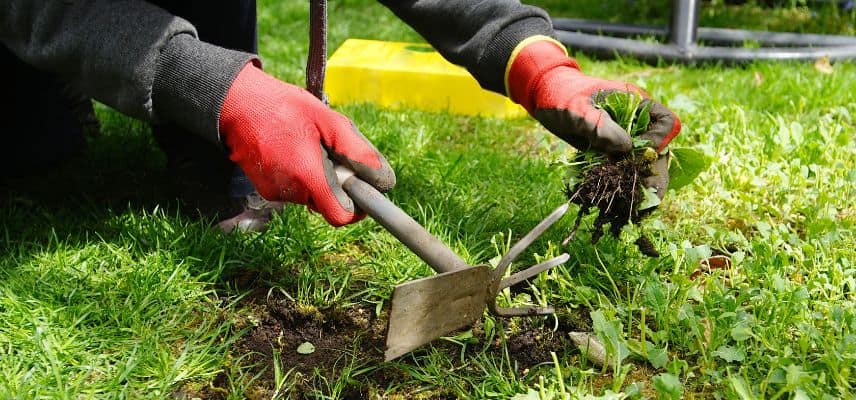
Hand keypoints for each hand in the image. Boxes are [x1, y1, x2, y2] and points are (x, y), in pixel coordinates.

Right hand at [218, 63, 395, 225]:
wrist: (236, 104)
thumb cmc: (283, 107)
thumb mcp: (328, 120)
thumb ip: (357, 151)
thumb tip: (382, 179)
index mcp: (307, 176)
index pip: (340, 216)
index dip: (356, 208)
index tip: (361, 189)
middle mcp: (290, 191)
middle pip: (328, 203)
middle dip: (336, 182)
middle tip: (329, 150)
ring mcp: (275, 192)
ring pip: (312, 195)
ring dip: (318, 176)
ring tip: (308, 145)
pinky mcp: (266, 189)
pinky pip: (296, 189)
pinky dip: (302, 174)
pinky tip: (293, 149)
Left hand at [506, 37, 680, 196]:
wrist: (544, 98)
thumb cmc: (561, 96)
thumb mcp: (578, 109)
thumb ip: (600, 125)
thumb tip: (626, 147)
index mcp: (635, 104)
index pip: (666, 123)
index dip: (657, 140)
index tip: (637, 152)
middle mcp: (634, 122)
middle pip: (657, 148)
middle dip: (654, 171)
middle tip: (652, 196)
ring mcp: (622, 138)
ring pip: (641, 162)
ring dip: (639, 181)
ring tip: (638, 205)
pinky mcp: (609, 150)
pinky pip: (621, 168)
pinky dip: (621, 182)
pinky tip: (619, 199)